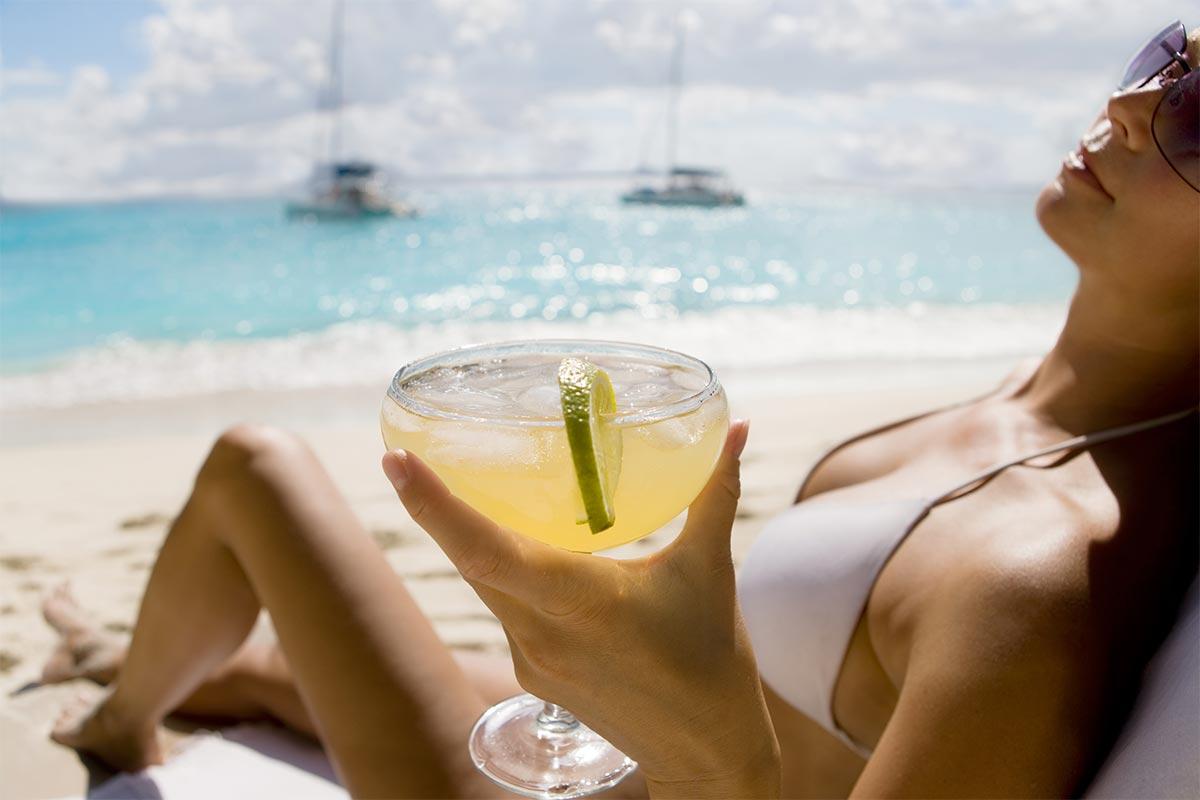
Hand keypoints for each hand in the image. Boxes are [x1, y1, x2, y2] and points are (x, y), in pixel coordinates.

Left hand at [382, 420, 779, 796]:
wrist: (706, 750)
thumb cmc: (712, 660)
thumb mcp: (711, 568)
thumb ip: (717, 492)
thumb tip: (737, 427)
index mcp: (579, 603)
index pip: (485, 551)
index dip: (434, 507)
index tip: (396, 461)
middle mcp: (541, 633)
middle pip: (468, 560)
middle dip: (434, 509)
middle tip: (406, 456)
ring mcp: (531, 658)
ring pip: (482, 583)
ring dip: (466, 538)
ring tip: (451, 486)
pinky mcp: (534, 671)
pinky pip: (503, 607)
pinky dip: (499, 570)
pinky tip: (514, 543)